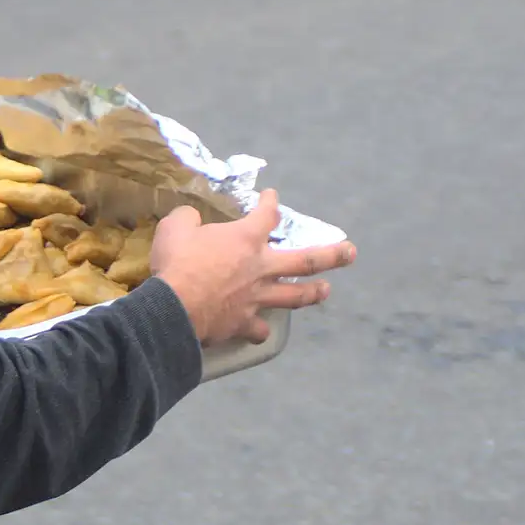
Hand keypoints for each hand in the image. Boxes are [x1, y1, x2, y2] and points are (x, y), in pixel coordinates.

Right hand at [150, 189, 355, 346]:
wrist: (174, 307)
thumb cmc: (177, 262)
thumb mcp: (175, 227)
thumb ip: (188, 219)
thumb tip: (192, 219)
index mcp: (245, 239)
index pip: (266, 214)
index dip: (270, 203)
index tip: (272, 196)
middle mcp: (260, 267)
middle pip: (305, 259)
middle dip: (331, 254)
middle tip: (350, 251)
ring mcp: (257, 298)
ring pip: (295, 296)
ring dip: (313, 293)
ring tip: (327, 290)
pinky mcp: (244, 322)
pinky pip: (259, 328)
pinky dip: (260, 328)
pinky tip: (260, 328)